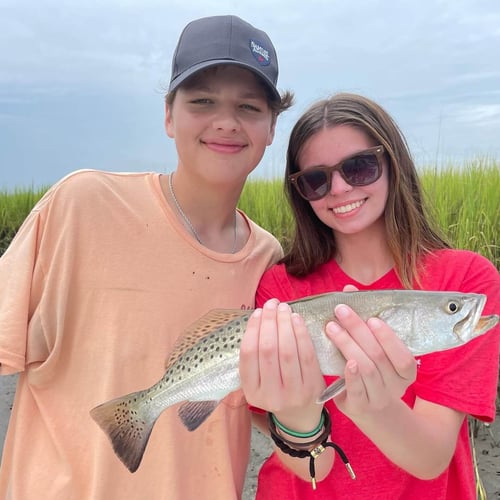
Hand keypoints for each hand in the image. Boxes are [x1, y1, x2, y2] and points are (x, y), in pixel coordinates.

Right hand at [239, 299, 325, 431]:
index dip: (253, 330)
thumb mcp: (257, 382)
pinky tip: (296, 319)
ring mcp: (294, 393)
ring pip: (287, 350)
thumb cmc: (276, 391)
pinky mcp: (312, 387)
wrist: (300, 416)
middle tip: (271, 304)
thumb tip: (259, 318)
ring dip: (284, 324)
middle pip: (268, 350)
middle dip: (269, 322)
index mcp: (252, 393)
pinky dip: (300, 333)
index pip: (248, 355)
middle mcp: (271, 395)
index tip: (257, 312)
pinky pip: (306, 354)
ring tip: (283, 308)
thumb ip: (255, 358)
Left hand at [325, 303, 416, 418]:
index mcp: (406, 372)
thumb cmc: (372, 370)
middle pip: (378, 356)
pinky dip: (350, 375)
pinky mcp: (359, 407)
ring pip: (366, 369)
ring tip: (331, 327)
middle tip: (340, 310)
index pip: (402, 355)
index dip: (388, 337)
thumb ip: (366, 321)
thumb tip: (349, 290)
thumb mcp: (375, 349)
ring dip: (347, 345)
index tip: (371, 318)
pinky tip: (343, 360)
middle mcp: (396, 387)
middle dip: (358, 331)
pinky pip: (356, 391)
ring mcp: (378, 398)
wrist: (370, 410)